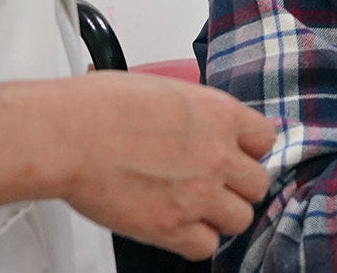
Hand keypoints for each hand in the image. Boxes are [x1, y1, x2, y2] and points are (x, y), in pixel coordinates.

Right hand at [0, 73, 276, 259]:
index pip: (266, 138)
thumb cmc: (101, 105)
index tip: (236, 154)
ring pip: (240, 219)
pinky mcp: (172, 227)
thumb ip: (195, 111)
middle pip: (258, 184)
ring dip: (220, 215)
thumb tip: (198, 122)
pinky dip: (194, 241)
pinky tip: (176, 226)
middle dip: (238, 185)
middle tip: (215, 184)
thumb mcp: (165, 89)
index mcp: (219, 114)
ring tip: (194, 207)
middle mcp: (218, 155)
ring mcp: (199, 194)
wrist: (70, 135)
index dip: (250, 149)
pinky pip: (205, 247)